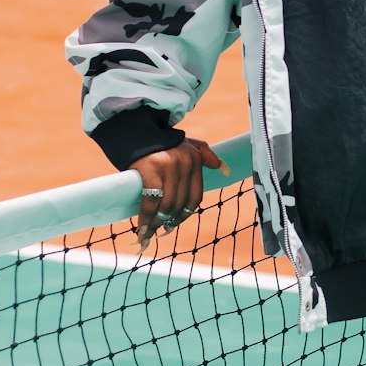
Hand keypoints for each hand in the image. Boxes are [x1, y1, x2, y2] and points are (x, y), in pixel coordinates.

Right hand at [133, 137, 229, 253]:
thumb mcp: (190, 145)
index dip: (184, 216)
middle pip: (180, 204)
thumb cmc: (164, 142)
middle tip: (159, 232)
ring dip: (157, 224)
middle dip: (169, 222)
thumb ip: (207, 156)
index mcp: (196, 161)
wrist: (138, 131)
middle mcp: (185, 165)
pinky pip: (151, 201)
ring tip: (148, 234)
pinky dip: (145, 218)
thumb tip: (226, 171)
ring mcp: (169, 167)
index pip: (195, 198)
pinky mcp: (151, 170)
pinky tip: (142, 228)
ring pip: (166, 205)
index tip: (173, 225)